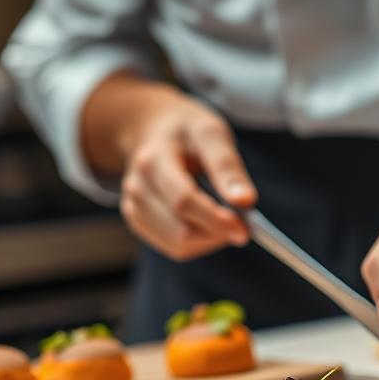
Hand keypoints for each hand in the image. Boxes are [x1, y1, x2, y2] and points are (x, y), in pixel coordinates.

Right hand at [86, 75, 256, 260]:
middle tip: (244, 226)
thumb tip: (245, 202)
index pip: (184, 200)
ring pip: (178, 246)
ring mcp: (133, 207)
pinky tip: (206, 222)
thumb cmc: (186, 132)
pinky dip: (198, 243)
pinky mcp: (137, 221)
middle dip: (217, 233)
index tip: (245, 230)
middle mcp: (137, 187)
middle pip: (181, 230)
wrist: (152, 130)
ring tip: (224, 218)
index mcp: (154, 160)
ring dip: (210, 240)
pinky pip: (174, 249)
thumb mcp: (211, 133)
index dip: (216, 219)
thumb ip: (227, 166)